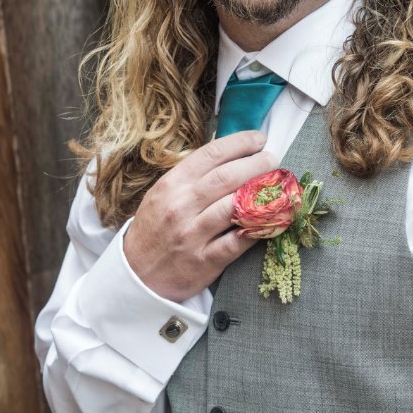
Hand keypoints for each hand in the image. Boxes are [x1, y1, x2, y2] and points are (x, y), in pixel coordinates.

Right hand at [124, 130, 277, 301]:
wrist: (136, 274)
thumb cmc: (155, 228)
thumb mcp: (163, 194)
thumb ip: (192, 176)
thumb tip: (229, 153)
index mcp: (172, 185)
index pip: (211, 154)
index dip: (241, 143)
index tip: (260, 138)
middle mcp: (181, 206)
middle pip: (227, 177)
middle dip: (257, 164)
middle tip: (274, 160)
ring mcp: (193, 234)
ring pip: (234, 207)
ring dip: (262, 194)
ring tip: (276, 186)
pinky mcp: (204, 261)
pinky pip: (237, 242)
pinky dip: (258, 229)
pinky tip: (272, 220)